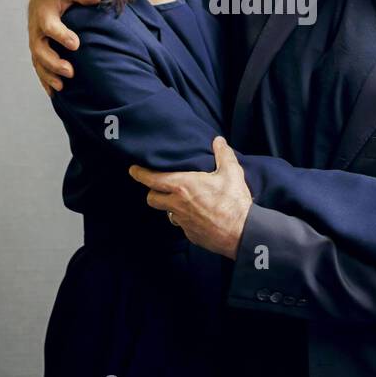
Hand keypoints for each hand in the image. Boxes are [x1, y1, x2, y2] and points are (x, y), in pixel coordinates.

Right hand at [27, 0, 98, 92]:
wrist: (41, 1)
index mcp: (44, 15)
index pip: (50, 27)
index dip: (61, 36)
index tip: (76, 44)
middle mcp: (36, 32)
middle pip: (40, 50)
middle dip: (54, 63)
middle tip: (70, 72)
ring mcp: (36, 44)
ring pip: (38, 63)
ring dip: (49, 76)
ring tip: (62, 87)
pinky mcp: (37, 54)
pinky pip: (39, 69)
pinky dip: (45, 81)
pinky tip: (55, 93)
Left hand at [128, 137, 251, 259]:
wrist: (242, 233)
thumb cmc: (234, 202)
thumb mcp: (231, 173)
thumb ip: (223, 154)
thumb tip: (218, 141)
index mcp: (183, 186)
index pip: (152, 179)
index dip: (140, 174)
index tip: (133, 170)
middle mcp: (177, 205)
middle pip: (152, 198)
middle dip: (153, 192)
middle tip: (159, 186)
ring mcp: (183, 222)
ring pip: (168, 213)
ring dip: (171, 206)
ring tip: (183, 200)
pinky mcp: (191, 235)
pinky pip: (182, 225)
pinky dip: (186, 219)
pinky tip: (199, 215)